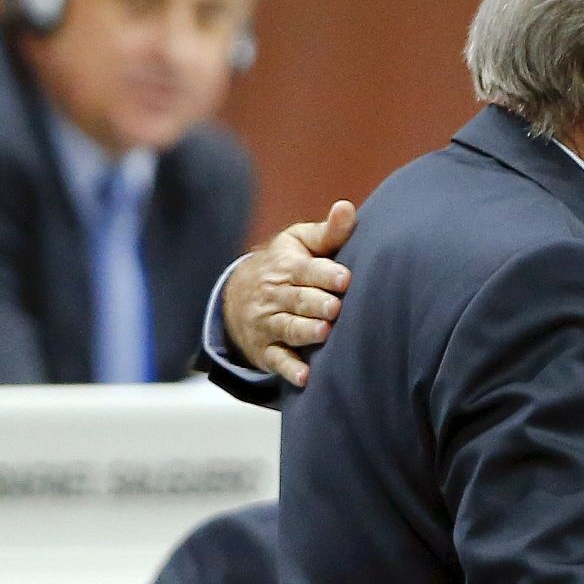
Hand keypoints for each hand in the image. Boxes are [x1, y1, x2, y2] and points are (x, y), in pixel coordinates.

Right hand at [223, 200, 356, 385]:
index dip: (325, 274)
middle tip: (335, 308)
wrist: (236, 294)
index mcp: (287, 267)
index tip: (345, 278)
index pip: (306, 270)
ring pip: (287, 328)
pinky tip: (306, 377)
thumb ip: (327, 231)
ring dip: (305, 332)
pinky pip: (277, 360)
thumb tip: (347, 207)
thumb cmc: (283, 265)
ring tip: (323, 333)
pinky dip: (290, 369)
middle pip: (297, 300)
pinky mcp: (266, 349)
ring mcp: (268, 323)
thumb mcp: (298, 242)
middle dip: (315, 304)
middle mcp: (275, 295)